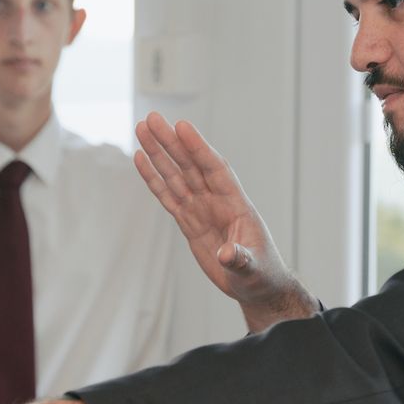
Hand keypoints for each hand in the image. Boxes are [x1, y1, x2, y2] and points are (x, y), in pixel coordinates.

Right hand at [132, 112, 317, 330]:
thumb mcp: (253, 269)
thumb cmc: (261, 274)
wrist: (256, 285)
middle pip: (190, 165)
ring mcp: (201, 209)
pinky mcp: (189, 221)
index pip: (214, 169)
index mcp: (236, 204)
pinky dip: (154, 179)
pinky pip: (168, 196)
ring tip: (141, 129)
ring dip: (159, 153)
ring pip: (176, 175)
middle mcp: (216, 201)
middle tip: (152, 118)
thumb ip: (241, 259)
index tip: (182, 127)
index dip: (199, 148)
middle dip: (171, 142)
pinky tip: (142, 160)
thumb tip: (228, 255)